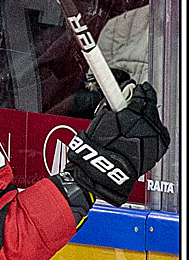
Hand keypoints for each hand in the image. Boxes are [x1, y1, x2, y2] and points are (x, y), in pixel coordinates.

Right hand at [65, 81, 169, 206]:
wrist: (104, 172)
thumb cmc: (99, 148)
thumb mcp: (102, 120)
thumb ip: (115, 105)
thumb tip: (121, 94)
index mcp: (134, 118)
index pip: (142, 96)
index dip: (138, 90)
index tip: (137, 87)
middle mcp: (148, 128)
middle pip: (151, 108)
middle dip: (144, 102)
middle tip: (134, 100)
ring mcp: (156, 140)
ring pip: (156, 121)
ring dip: (148, 117)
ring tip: (135, 120)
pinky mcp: (159, 150)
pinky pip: (159, 135)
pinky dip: (152, 130)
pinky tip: (141, 132)